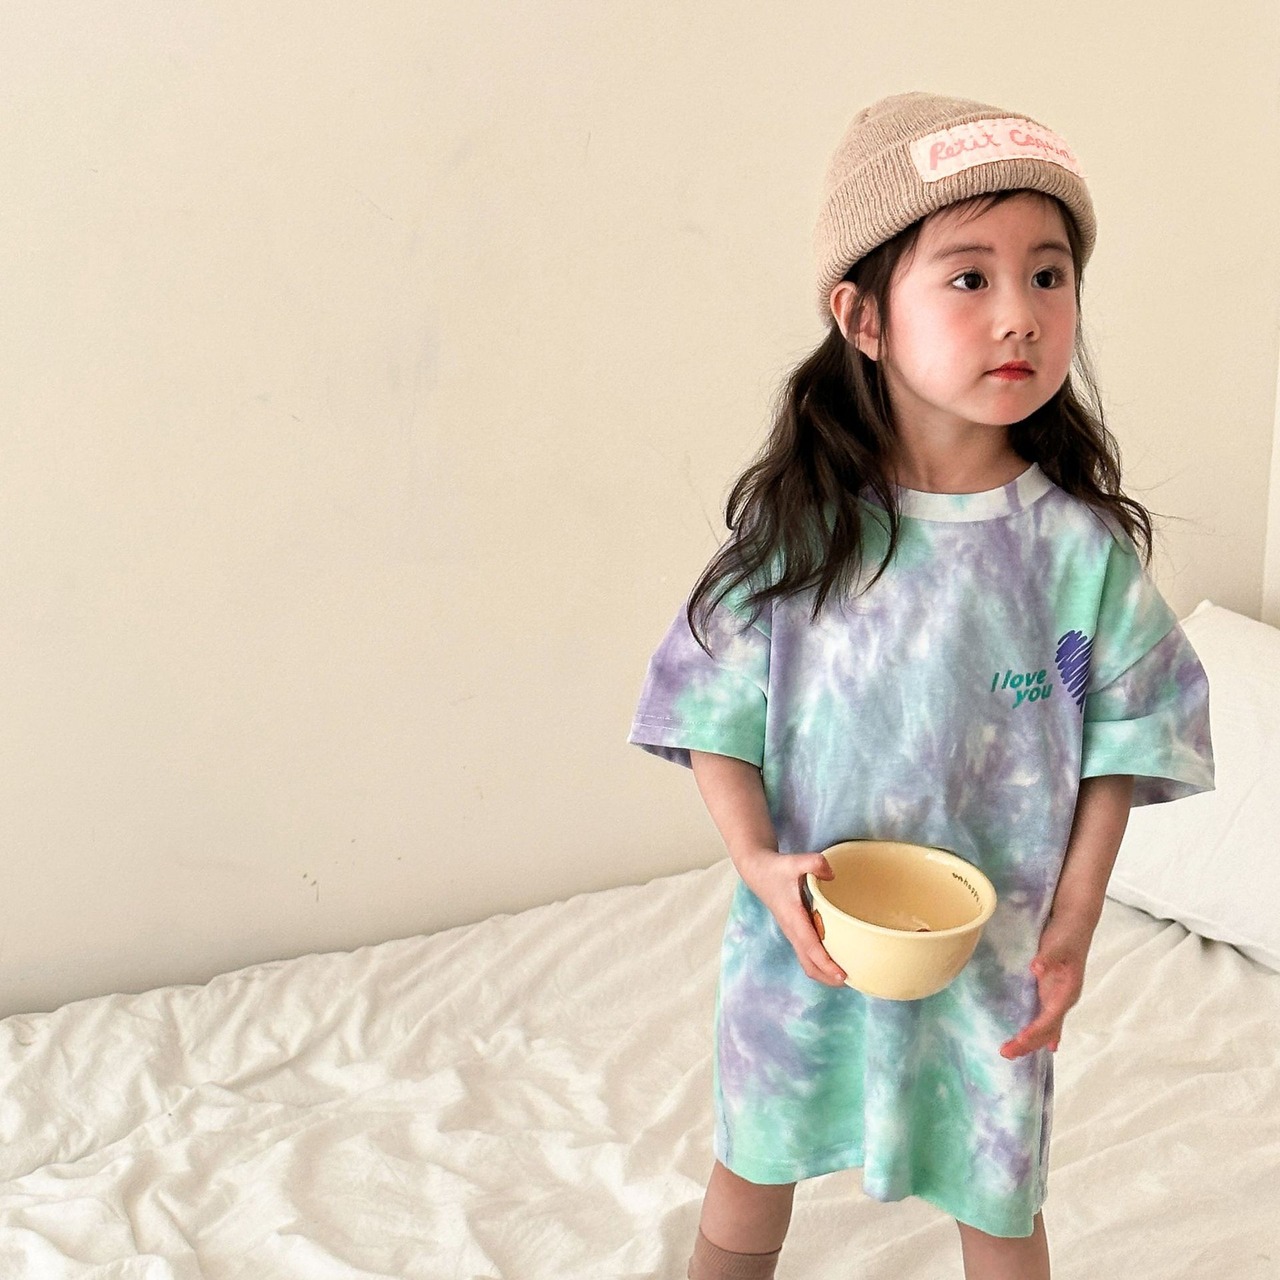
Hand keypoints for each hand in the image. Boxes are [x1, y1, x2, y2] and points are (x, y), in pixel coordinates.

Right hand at [733, 847, 847, 986]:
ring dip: (824, 973)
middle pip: (809, 964)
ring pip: (807, 962)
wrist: (757, 872)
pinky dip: (820, 963)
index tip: (842, 975)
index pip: (810, 947)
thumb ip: (814, 864)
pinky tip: (835, 959)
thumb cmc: (776, 868)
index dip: (826, 963)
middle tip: (852, 981)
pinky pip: (807, 954)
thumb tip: (832, 875)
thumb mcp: (794, 861)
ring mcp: (792, 933)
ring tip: (847, 976)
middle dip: (828, 977)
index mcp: (793, 918)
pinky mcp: (794, 931)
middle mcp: (792, 930)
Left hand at [999, 914, 1092, 1058]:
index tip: (1016, 1042)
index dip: (1033, 1033)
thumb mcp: (1057, 944)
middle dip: (1028, 1043)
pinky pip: (1044, 1016)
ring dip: (1030, 1040)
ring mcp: (1057, 996)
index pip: (1049, 1021)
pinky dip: (1039, 1031)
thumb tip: (1036, 969)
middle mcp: (1063, 999)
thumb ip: (1047, 957)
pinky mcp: (1050, 990)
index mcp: (1067, 993)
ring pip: (1045, 1026)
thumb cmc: (1067, 934)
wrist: (1076, 922)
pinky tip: (1043, 1045)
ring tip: (1013, 1052)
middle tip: (1004, 1053)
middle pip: (1046, 1030)